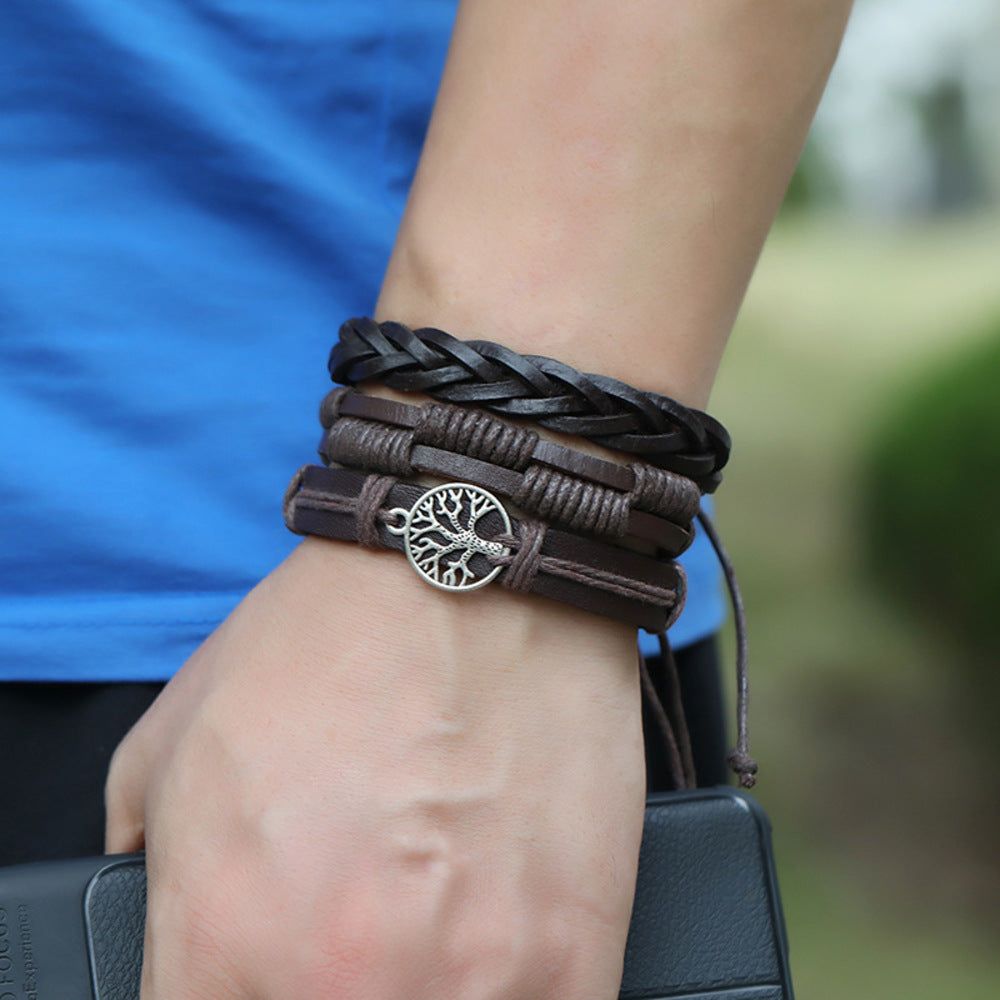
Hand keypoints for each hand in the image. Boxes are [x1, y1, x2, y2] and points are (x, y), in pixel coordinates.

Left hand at [106, 536, 644, 998]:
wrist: (475, 573)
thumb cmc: (332, 640)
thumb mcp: (178, 732)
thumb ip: (143, 850)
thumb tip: (156, 896)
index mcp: (223, 939)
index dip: (229, 996)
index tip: (259, 965)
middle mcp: (337, 984)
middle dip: (319, 986)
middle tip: (348, 932)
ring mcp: (470, 984)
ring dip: (421, 988)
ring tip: (426, 920)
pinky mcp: (572, 958)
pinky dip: (507, 993)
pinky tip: (494, 940)